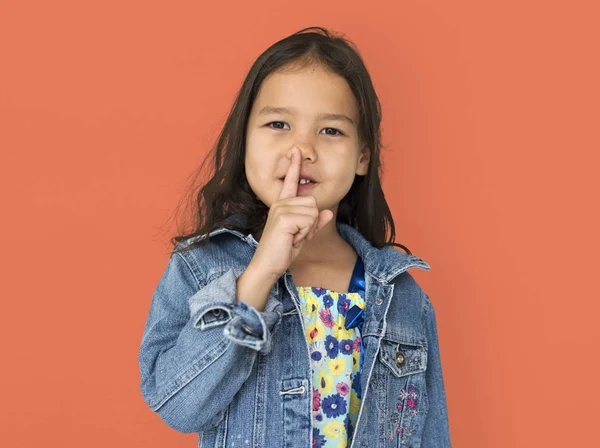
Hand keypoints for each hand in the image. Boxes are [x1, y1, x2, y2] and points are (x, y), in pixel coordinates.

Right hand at [250, 147, 332, 278]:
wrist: (268, 265)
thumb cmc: (283, 251)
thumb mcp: (303, 235)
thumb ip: (314, 223)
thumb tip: (328, 212)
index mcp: (283, 205)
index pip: (290, 181)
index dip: (294, 166)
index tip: (295, 150)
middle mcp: (280, 203)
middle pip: (313, 202)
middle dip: (311, 223)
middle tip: (297, 235)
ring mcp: (281, 209)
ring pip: (313, 211)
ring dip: (308, 229)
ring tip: (293, 237)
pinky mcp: (283, 218)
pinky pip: (309, 220)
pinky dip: (305, 233)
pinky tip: (292, 239)